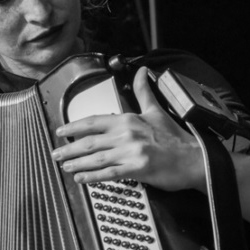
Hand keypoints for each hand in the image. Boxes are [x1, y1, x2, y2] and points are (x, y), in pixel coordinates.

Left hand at [51, 66, 205, 191]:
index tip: (60, 131)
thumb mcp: (156, 110)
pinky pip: (108, 173)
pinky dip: (92, 176)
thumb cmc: (175, 138)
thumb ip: (143, 91)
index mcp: (128, 120)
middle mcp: (126, 134)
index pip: (94, 121)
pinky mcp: (136, 169)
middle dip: (69, 148)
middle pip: (90, 141)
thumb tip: (141, 71)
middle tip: (55, 154)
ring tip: (64, 166)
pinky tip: (81, 178)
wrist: (194, 158)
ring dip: (76, 162)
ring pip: (96, 158)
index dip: (74, 126)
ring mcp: (131, 152)